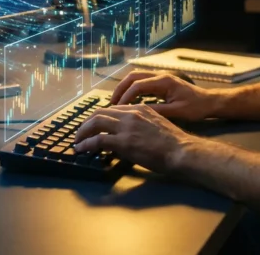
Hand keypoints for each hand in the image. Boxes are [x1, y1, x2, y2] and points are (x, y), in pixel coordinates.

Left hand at [73, 105, 195, 173]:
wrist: (181, 150)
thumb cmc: (174, 142)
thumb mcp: (156, 124)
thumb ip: (140, 124)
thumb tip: (127, 133)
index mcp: (139, 108)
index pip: (112, 109)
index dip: (100, 117)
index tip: (94, 126)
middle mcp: (131, 113)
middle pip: (100, 113)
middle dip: (86, 123)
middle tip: (80, 132)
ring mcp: (126, 127)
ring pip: (95, 123)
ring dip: (82, 132)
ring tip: (77, 141)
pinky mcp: (123, 142)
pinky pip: (97, 140)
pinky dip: (86, 144)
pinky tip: (81, 149)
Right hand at [111, 71, 218, 120]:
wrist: (209, 102)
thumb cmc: (196, 108)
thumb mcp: (177, 112)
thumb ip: (158, 111)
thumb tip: (137, 114)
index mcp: (163, 81)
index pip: (137, 85)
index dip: (125, 96)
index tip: (117, 109)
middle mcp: (160, 76)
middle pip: (133, 77)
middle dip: (120, 89)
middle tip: (111, 104)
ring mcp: (160, 78)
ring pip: (136, 77)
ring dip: (125, 88)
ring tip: (116, 103)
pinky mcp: (161, 83)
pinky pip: (142, 82)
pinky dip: (132, 90)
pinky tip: (128, 103)